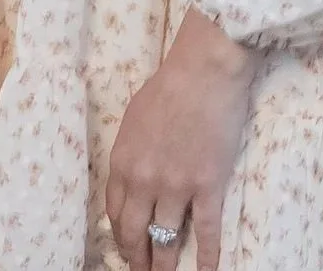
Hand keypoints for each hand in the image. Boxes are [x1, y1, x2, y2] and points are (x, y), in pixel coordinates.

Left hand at [106, 6, 259, 270]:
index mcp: (123, 162)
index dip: (120, 236)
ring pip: (166, 240)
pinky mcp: (207, 186)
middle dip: (137, 260)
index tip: (126, 247)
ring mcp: (177, 187)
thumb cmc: (169, 86)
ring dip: (164, 266)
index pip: (115, 213)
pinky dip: (206, 256)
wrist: (204, 71)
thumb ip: (130, 154)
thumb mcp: (134, 119)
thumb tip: (132, 180)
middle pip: (136, 234)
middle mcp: (145, 181)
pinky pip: (206, 230)